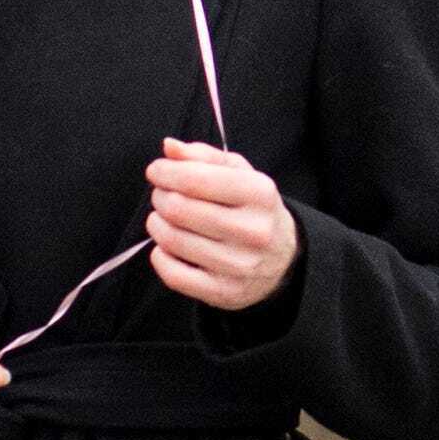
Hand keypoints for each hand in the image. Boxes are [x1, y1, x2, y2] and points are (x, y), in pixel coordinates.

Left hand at [146, 141, 299, 313]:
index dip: (166, 172)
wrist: (282, 259)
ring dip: (156, 224)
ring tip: (161, 218)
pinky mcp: (224, 292)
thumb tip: (169, 147)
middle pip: (179, 208)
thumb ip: (203, 156)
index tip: (156, 170)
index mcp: (259, 194)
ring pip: (172, 240)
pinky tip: (165, 247)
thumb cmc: (253, 209)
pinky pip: (174, 275)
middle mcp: (253, 230)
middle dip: (160, 197)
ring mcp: (239, 265)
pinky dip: (160, 257)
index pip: (196, 179)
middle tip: (161, 194)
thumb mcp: (240, 174)